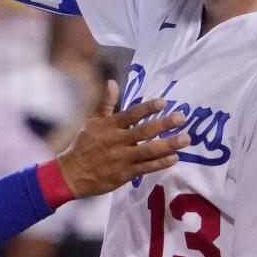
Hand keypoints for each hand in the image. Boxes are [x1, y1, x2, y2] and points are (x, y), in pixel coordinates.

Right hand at [56, 80, 188, 197]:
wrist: (72, 174)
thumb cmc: (84, 145)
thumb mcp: (92, 122)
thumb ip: (106, 103)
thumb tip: (112, 82)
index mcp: (110, 126)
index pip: (131, 114)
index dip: (147, 108)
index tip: (163, 102)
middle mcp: (118, 141)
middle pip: (144, 131)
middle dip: (164, 124)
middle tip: (181, 118)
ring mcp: (122, 158)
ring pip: (148, 150)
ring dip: (168, 145)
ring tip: (185, 139)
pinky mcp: (125, 174)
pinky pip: (146, 168)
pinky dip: (160, 163)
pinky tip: (174, 158)